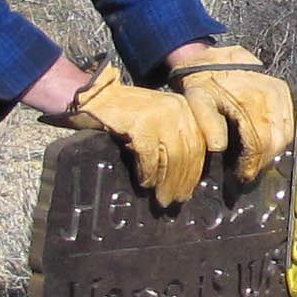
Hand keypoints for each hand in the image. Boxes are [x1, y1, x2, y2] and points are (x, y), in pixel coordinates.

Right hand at [54, 74, 212, 205]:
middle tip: (177, 200)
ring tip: (162, 199)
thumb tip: (185, 175)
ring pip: (173, 157)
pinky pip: (151, 157)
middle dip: (183, 181)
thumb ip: (174, 138)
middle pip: (188, 152)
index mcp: (185, 107)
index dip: (195, 171)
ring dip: (167, 183)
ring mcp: (160, 115)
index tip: (190, 189)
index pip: (199, 143)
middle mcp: (177, 108)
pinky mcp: (142, 124)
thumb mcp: (159, 119)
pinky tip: (146, 184)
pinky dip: (149, 174)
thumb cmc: (127, 112)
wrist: (98, 96)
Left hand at [167, 43, 294, 184]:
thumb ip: (208, 124)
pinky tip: (264, 141)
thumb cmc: (204, 81)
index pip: (260, 143)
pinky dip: (279, 136)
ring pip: (286, 135)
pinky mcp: (284, 91)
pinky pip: (289, 122)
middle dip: (262, 161)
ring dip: (272, 151)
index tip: (242, 175)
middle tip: (247, 170)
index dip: (252, 164)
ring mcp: (280, 93)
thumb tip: (220, 148)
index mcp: (250, 100)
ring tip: (255, 158)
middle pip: (276, 142)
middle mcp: (271, 96)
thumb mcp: (197, 101)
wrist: (214, 58)